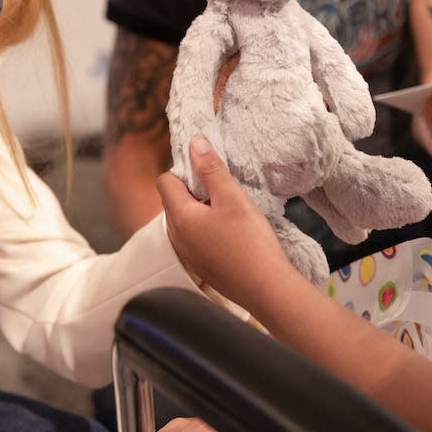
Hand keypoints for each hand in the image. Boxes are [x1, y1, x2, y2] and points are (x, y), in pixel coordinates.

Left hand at [158, 136, 293, 306]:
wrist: (265, 288)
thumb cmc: (250, 242)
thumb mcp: (232, 197)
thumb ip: (211, 169)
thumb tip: (194, 143)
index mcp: (179, 217)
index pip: (165, 180)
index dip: (185, 170)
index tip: (210, 171)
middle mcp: (176, 237)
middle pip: (174, 199)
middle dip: (195, 189)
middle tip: (225, 190)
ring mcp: (187, 254)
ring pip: (186, 218)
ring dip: (203, 209)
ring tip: (231, 211)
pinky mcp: (200, 265)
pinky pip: (195, 236)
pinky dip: (208, 228)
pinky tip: (233, 232)